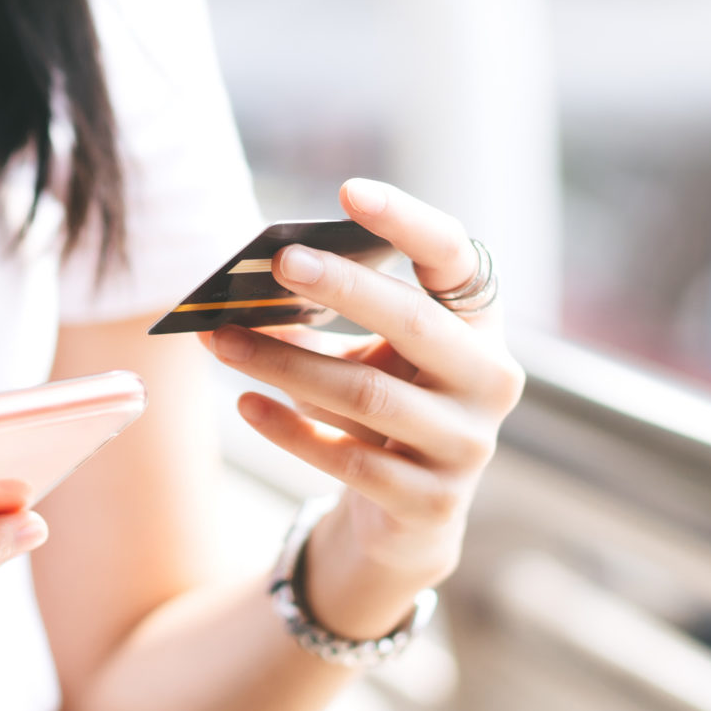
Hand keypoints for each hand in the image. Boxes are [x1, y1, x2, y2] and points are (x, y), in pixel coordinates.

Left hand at [199, 179, 523, 638]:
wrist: (405, 519)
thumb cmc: (378, 409)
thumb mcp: (360, 356)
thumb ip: (320, 322)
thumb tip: (240, 292)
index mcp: (479, 324)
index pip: (454, 257)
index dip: (407, 222)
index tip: (349, 191)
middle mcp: (489, 379)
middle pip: (415, 322)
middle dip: (344, 288)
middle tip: (277, 262)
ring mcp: (467, 444)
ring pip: (368, 394)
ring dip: (287, 363)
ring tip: (220, 341)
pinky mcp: (432, 502)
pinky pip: (351, 461)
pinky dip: (290, 429)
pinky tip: (245, 403)